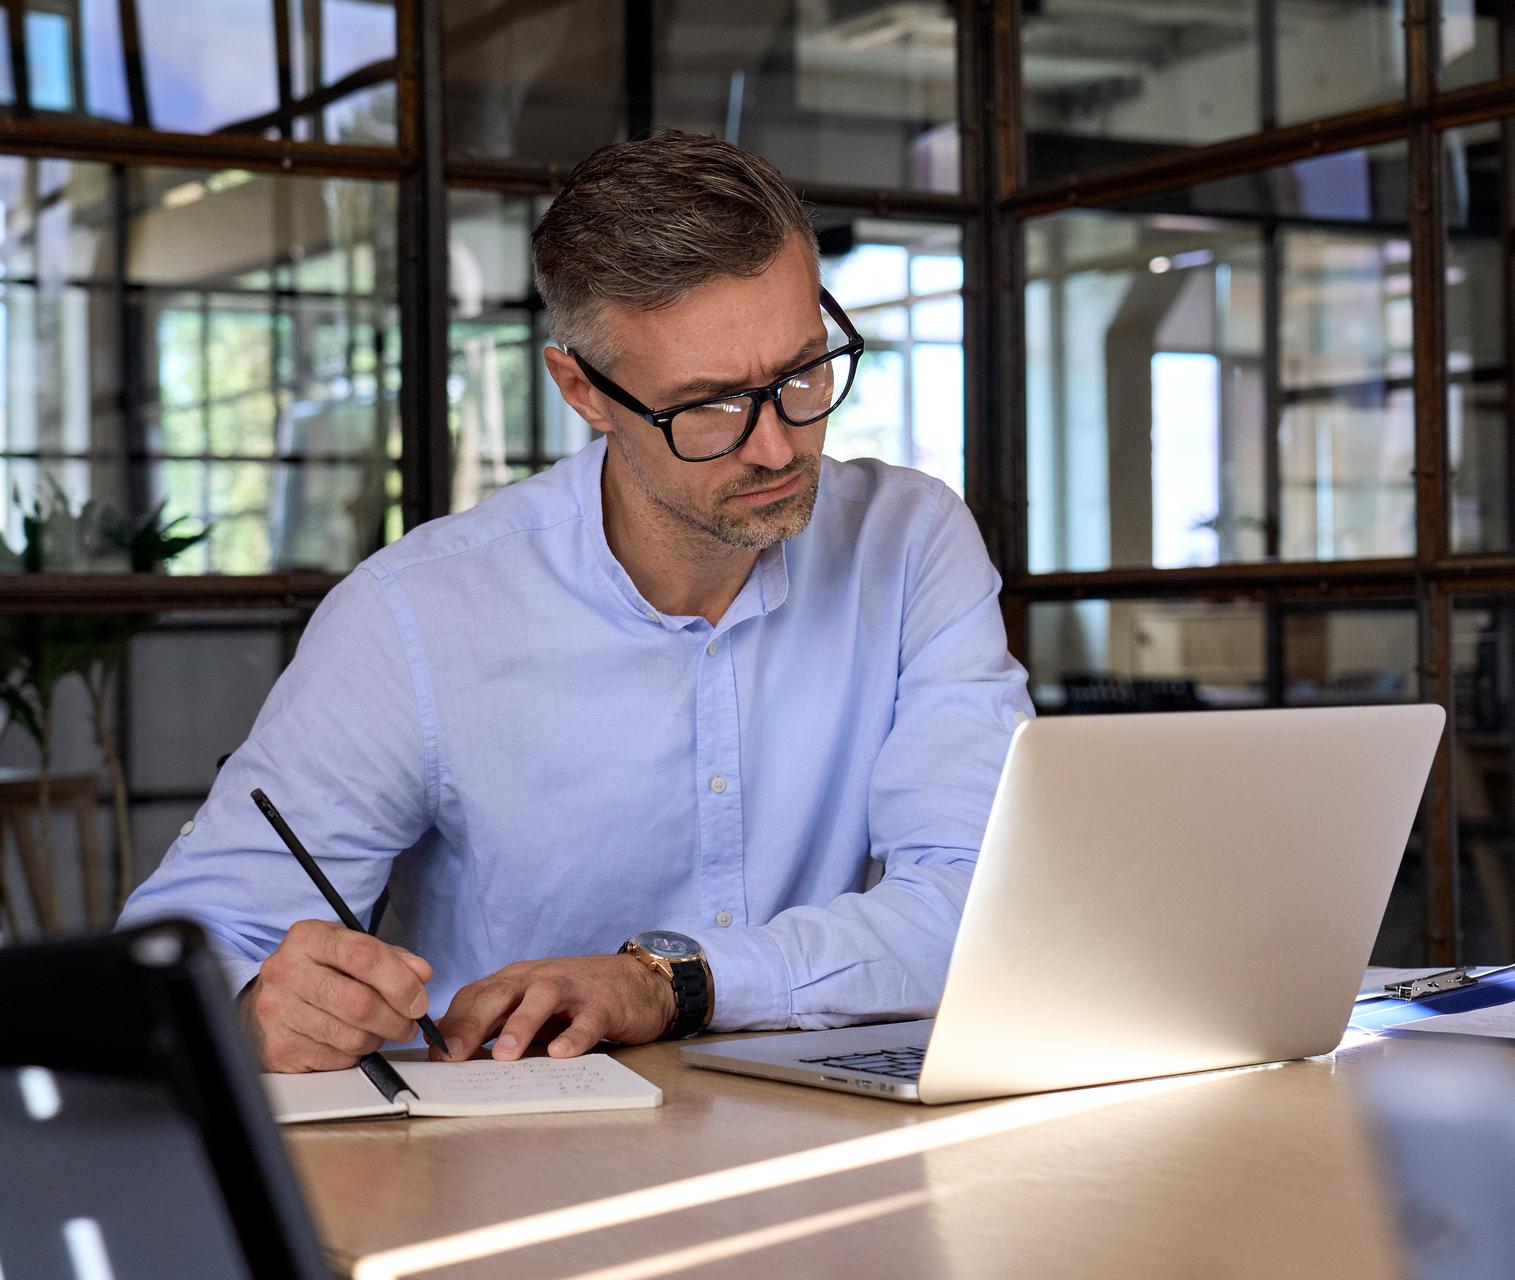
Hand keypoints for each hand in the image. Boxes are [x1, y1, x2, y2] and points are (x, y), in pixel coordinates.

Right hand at [242, 918, 434, 1072]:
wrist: (265, 1004)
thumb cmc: (316, 973)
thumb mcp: (348, 950)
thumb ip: (390, 958)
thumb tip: (421, 974)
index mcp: (308, 938)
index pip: (364, 955)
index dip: (401, 981)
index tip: (419, 999)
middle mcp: (287, 972)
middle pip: (360, 1003)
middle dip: (397, 1018)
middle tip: (410, 1022)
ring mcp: (279, 1012)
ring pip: (353, 1036)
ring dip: (378, 1038)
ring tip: (379, 1029)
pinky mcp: (281, 1049)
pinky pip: (338, 1059)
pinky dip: (356, 1054)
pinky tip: (349, 1040)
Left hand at [433, 954, 675, 1061]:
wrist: (638, 981)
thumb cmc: (577, 1000)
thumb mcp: (533, 1010)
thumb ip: (501, 1027)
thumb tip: (457, 1056)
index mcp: (516, 980)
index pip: (476, 996)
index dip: (452, 1024)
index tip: (433, 1055)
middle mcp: (539, 979)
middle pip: (500, 994)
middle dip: (472, 1025)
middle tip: (452, 1057)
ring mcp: (572, 988)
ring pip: (541, 997)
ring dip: (520, 1025)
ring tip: (503, 1056)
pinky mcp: (604, 1003)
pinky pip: (587, 1019)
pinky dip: (574, 1035)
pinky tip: (562, 1054)